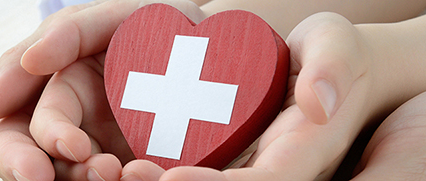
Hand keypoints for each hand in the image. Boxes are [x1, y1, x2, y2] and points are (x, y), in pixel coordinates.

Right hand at [0, 0, 205, 179]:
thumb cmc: (163, 30)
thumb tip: (31, 60)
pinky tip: (141, 174)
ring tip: (121, 172)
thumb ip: (71, 33)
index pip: (19, 132)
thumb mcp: (117, 20)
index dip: (23, 149)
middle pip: (31, 165)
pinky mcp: (138, 171)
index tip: (73, 147)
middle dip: (35, 173)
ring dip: (86, 180)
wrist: (223, 55)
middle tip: (70, 176)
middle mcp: (75, 132)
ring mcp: (106, 157)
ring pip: (72, 178)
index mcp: (59, 97)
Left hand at [122, 12, 425, 179]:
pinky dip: (161, 171)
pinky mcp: (231, 156)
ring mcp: (251, 165)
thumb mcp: (337, 46)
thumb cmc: (333, 52)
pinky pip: (194, 170)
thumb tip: (319, 102)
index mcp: (303, 151)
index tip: (174, 175)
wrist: (325, 67)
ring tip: (118, 170)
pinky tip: (123, 162)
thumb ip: (332, 67)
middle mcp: (274, 167)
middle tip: (131, 174)